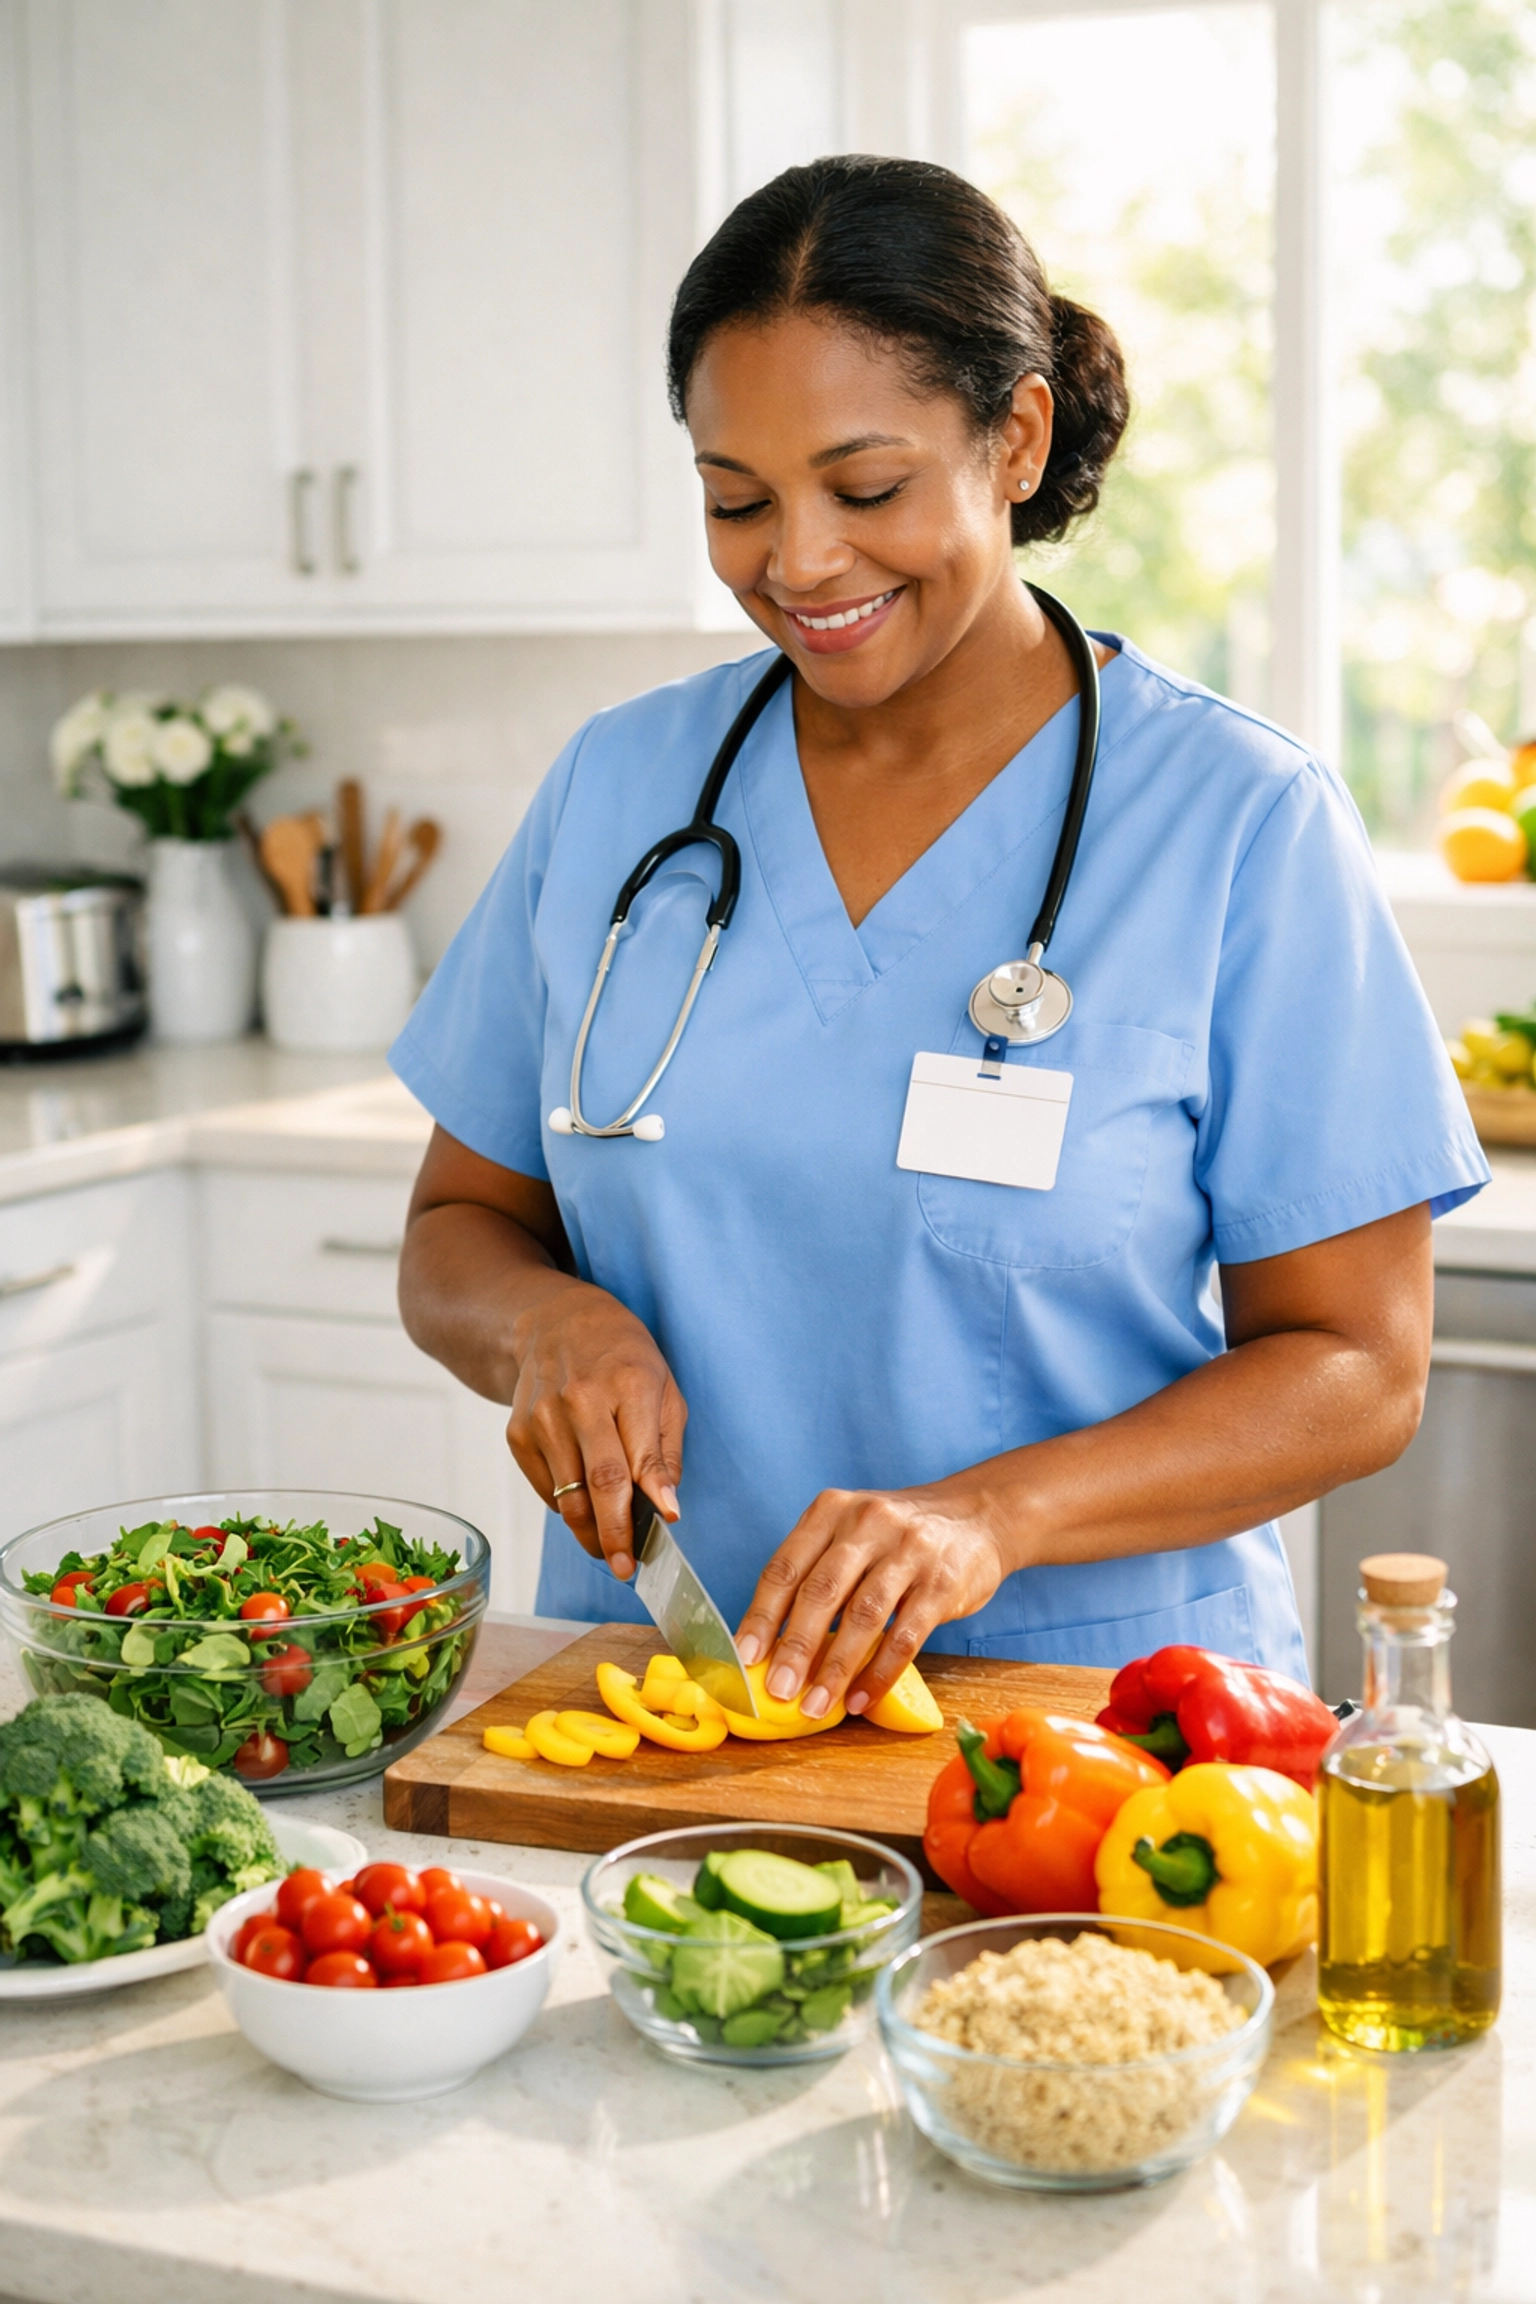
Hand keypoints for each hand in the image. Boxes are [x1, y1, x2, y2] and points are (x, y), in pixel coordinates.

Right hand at [505, 1279, 686, 1578]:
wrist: (553, 1322)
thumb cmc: (622, 1357)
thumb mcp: (663, 1387)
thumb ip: (666, 1449)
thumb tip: (667, 1506)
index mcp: (627, 1384)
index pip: (638, 1455)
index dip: (651, 1498)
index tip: (666, 1527)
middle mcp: (579, 1401)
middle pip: (599, 1484)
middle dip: (615, 1535)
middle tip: (627, 1568)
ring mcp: (542, 1418)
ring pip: (568, 1496)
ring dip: (590, 1532)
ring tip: (610, 1550)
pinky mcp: (518, 1434)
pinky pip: (547, 1490)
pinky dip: (567, 1507)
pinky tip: (584, 1504)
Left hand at [735, 1484, 1011, 1717]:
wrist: (977, 1516)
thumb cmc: (897, 1537)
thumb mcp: (852, 1533)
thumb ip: (816, 1574)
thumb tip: (772, 1645)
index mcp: (831, 1511)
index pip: (785, 1567)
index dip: (762, 1615)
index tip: (745, 1656)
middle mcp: (867, 1523)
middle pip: (821, 1591)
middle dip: (795, 1647)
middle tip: (777, 1690)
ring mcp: (908, 1550)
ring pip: (863, 1616)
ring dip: (835, 1668)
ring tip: (816, 1705)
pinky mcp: (942, 1582)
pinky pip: (905, 1636)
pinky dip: (879, 1673)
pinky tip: (861, 1699)